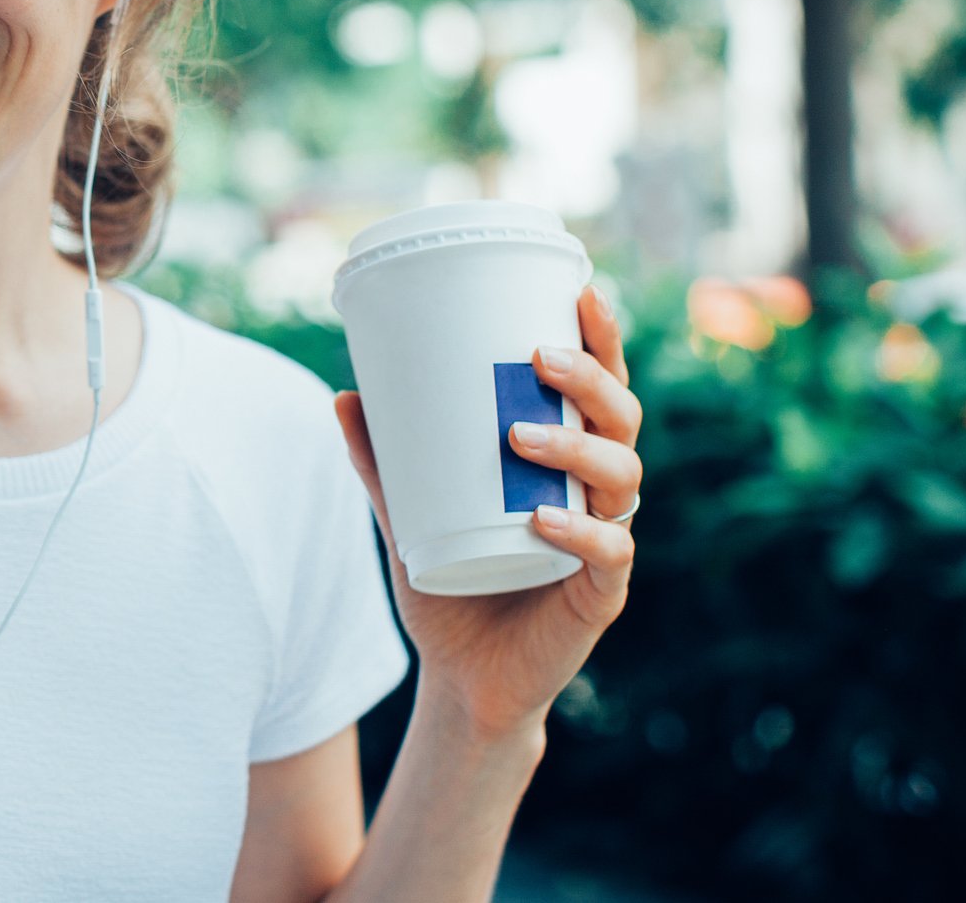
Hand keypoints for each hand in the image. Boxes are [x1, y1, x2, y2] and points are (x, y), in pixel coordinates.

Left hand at [334, 282, 643, 741]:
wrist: (463, 676)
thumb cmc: (451, 579)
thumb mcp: (407, 512)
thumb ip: (381, 460)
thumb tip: (342, 394)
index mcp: (567, 459)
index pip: (600, 387)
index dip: (600, 338)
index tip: (578, 290)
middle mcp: (599, 492)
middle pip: (622, 419)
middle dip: (592, 379)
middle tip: (539, 358)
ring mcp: (607, 540)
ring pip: (623, 477)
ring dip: (576, 449)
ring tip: (518, 437)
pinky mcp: (601, 594)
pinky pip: (610, 554)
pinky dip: (581, 533)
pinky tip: (545, 522)